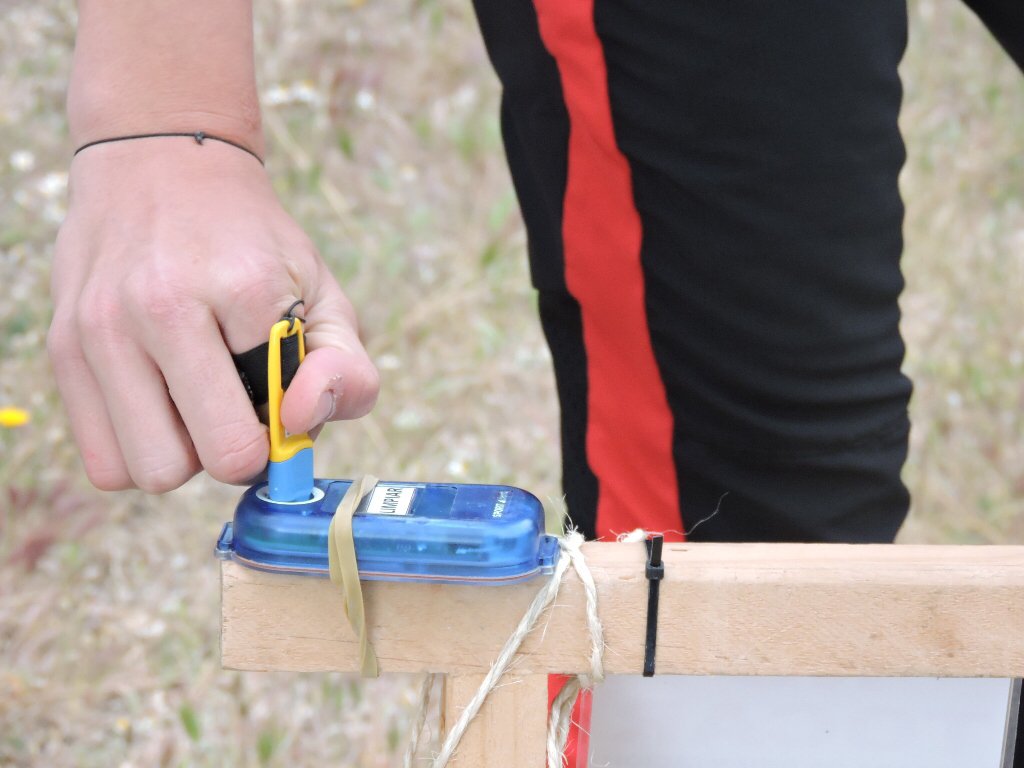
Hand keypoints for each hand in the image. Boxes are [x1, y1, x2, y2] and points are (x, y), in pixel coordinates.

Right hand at [48, 139, 378, 491]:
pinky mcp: (61, 346)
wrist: (160, 163)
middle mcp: (161, 306)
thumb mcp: (324, 293)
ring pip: (148, 472)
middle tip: (239, 404)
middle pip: (209, 462)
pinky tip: (157, 401)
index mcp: (244, 289)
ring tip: (194, 401)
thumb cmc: (253, 245)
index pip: (267, 431)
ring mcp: (100, 327)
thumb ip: (348, 371)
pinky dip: (135, 449)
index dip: (283, 430)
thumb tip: (301, 423)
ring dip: (182, 454)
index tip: (280, 397)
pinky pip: (103, 463)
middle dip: (235, 451)